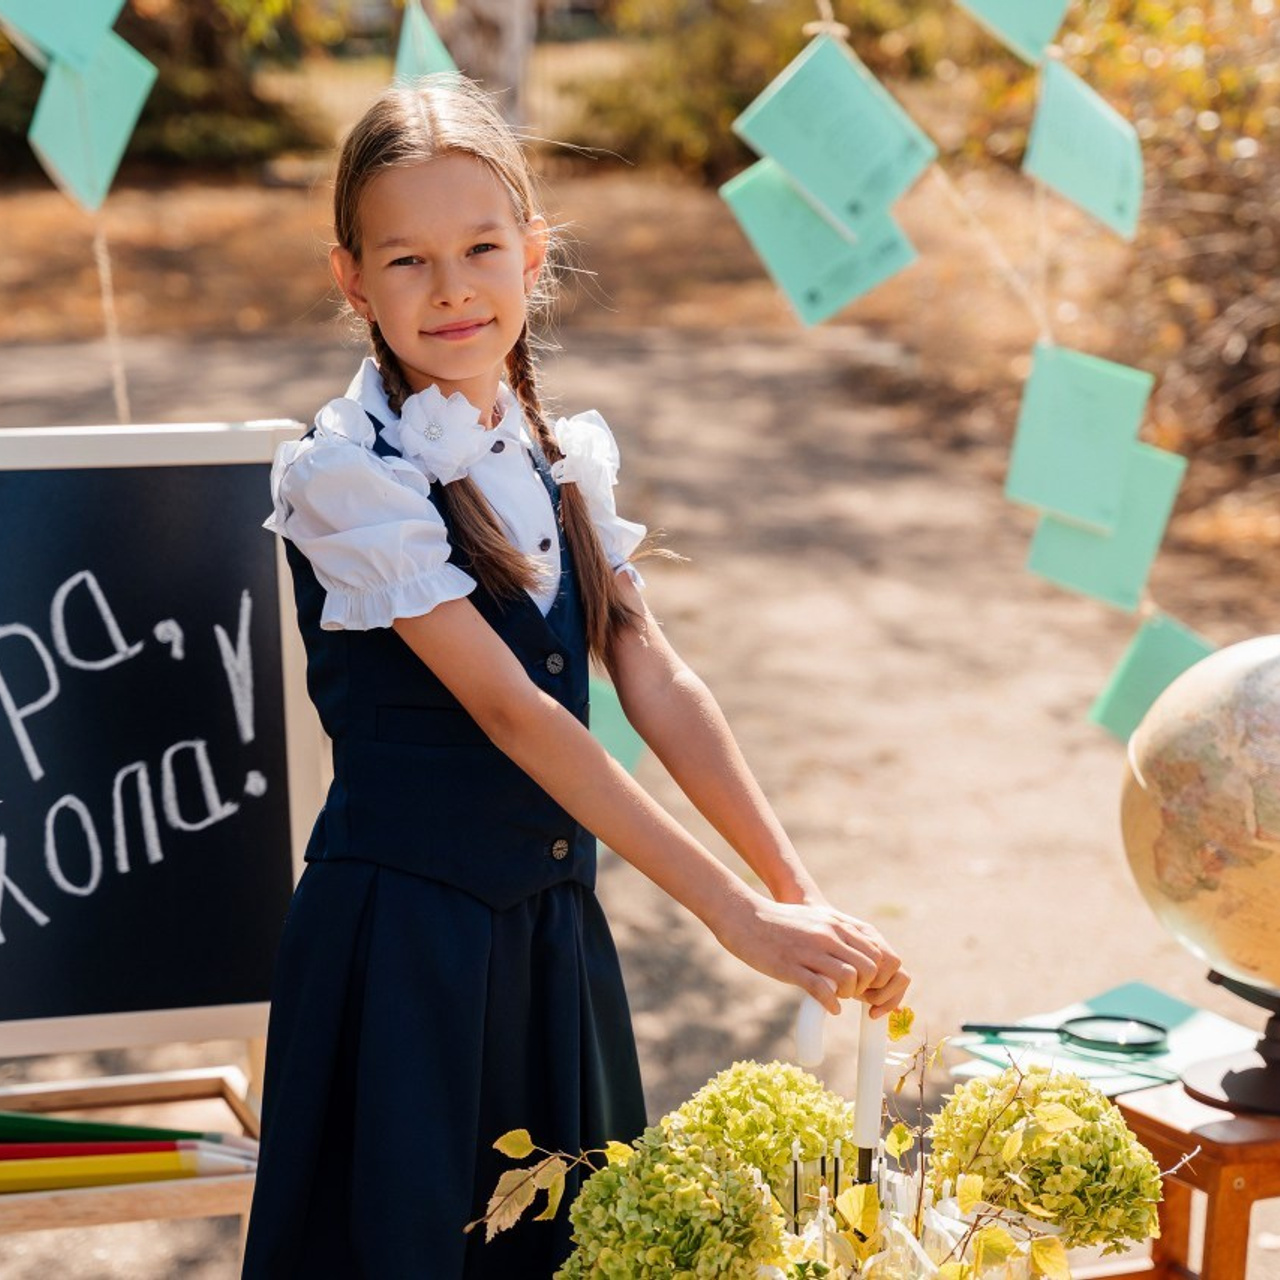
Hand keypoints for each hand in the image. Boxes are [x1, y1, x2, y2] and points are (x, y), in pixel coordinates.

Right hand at [711, 890, 905, 1015]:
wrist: (744, 916)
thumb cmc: (778, 922)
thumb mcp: (814, 919)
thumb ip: (835, 933)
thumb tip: (851, 954)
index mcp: (835, 924)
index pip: (876, 952)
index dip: (875, 974)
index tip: (864, 984)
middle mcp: (828, 935)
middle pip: (869, 967)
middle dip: (865, 987)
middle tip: (850, 992)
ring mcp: (810, 950)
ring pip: (849, 977)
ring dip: (848, 994)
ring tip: (837, 997)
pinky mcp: (791, 966)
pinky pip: (822, 989)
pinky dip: (830, 1003)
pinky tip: (828, 1007)